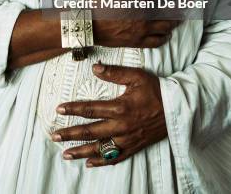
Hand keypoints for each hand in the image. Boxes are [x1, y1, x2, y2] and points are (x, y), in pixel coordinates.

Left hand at [51, 63, 166, 166]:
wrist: (176, 109)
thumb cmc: (155, 90)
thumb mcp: (136, 76)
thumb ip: (115, 72)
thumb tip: (95, 67)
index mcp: (120, 108)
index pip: (91, 109)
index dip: (73, 109)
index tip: (59, 109)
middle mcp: (121, 126)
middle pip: (90, 132)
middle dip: (71, 134)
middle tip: (55, 136)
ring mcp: (127, 139)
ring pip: (100, 149)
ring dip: (81, 152)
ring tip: (66, 154)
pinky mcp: (134, 146)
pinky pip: (115, 158)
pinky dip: (101, 162)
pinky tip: (90, 163)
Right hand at [91, 0, 196, 47]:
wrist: (85, 24)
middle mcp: (146, 15)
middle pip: (172, 10)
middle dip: (184, 5)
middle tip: (191, 1)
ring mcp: (142, 30)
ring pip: (166, 26)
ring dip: (177, 20)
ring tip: (182, 16)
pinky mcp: (136, 42)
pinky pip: (156, 41)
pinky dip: (164, 37)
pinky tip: (166, 34)